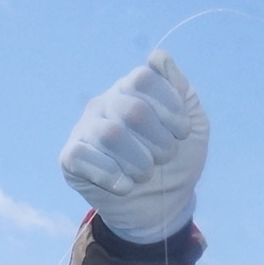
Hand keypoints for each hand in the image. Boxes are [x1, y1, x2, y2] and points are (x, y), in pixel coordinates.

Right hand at [59, 50, 208, 243]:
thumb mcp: (192, 126)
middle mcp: (105, 103)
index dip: (169, 109)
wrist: (162, 208)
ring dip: (139, 162)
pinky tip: (125, 186)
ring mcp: (85, 129)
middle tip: (164, 158)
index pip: (144, 79)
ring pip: (111, 134)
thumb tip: (157, 56)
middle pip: (132, 108)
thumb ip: (180, 89)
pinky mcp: (70, 158)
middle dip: (159, 141)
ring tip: (144, 174)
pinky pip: (84, 157)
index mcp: (132, 90)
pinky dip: (112, 176)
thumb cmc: (176, 163)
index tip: (181, 133)